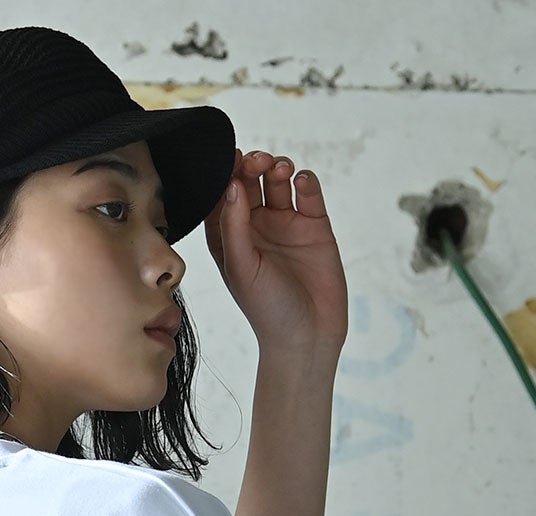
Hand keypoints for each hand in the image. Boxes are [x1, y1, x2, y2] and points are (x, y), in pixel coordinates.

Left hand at [202, 146, 348, 355]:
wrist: (308, 336)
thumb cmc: (267, 310)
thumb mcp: (241, 268)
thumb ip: (233, 226)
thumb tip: (232, 185)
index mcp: (229, 238)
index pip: (221, 196)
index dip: (223, 174)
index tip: (227, 160)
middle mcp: (255, 227)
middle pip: (250, 181)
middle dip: (251, 165)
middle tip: (255, 162)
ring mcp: (285, 224)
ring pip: (278, 181)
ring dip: (277, 167)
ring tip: (279, 170)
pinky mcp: (314, 225)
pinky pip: (308, 193)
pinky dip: (305, 180)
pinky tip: (301, 182)